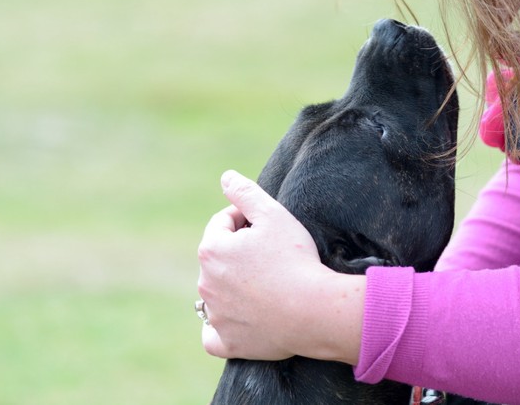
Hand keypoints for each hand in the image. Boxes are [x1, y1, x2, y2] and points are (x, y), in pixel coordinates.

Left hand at [197, 170, 363, 363]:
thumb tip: (226, 177)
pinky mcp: (227, 342)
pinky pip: (213, 335)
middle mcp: (205, 283)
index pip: (223, 223)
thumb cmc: (296, 259)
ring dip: (233, 286)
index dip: (248, 220)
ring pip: (216, 294)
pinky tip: (237, 320)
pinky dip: (221, 328)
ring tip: (266, 284)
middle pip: (220, 257)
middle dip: (240, 252)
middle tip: (273, 256)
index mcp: (211, 249)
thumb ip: (246, 193)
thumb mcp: (274, 215)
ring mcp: (215, 315)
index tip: (271, 229)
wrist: (314, 310)